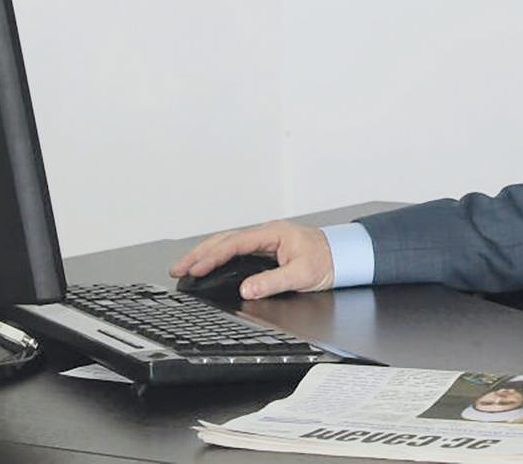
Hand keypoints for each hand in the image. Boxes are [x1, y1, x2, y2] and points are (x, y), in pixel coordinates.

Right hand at [168, 220, 334, 298]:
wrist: (344, 255)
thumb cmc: (327, 260)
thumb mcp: (302, 274)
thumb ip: (273, 282)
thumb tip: (246, 289)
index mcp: (273, 233)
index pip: (235, 243)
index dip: (213, 256)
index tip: (196, 269)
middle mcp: (266, 233)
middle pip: (225, 239)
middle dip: (199, 254)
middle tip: (178, 268)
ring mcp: (265, 239)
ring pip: (228, 242)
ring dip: (206, 253)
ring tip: (186, 266)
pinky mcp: (266, 248)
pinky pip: (235, 249)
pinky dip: (218, 255)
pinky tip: (209, 263)